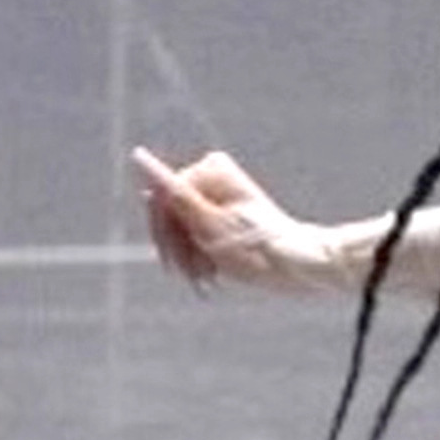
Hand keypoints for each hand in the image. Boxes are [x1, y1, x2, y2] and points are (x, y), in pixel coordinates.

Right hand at [130, 146, 328, 291]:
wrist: (300, 263)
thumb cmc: (257, 248)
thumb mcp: (208, 226)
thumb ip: (173, 196)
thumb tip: (140, 159)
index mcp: (209, 168)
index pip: (160, 201)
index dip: (165, 236)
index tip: (176, 266)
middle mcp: (211, 173)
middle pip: (170, 213)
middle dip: (178, 248)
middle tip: (196, 278)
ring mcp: (216, 192)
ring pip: (180, 227)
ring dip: (188, 256)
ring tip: (206, 281)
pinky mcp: (221, 211)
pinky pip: (194, 233)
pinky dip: (199, 254)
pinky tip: (211, 275)